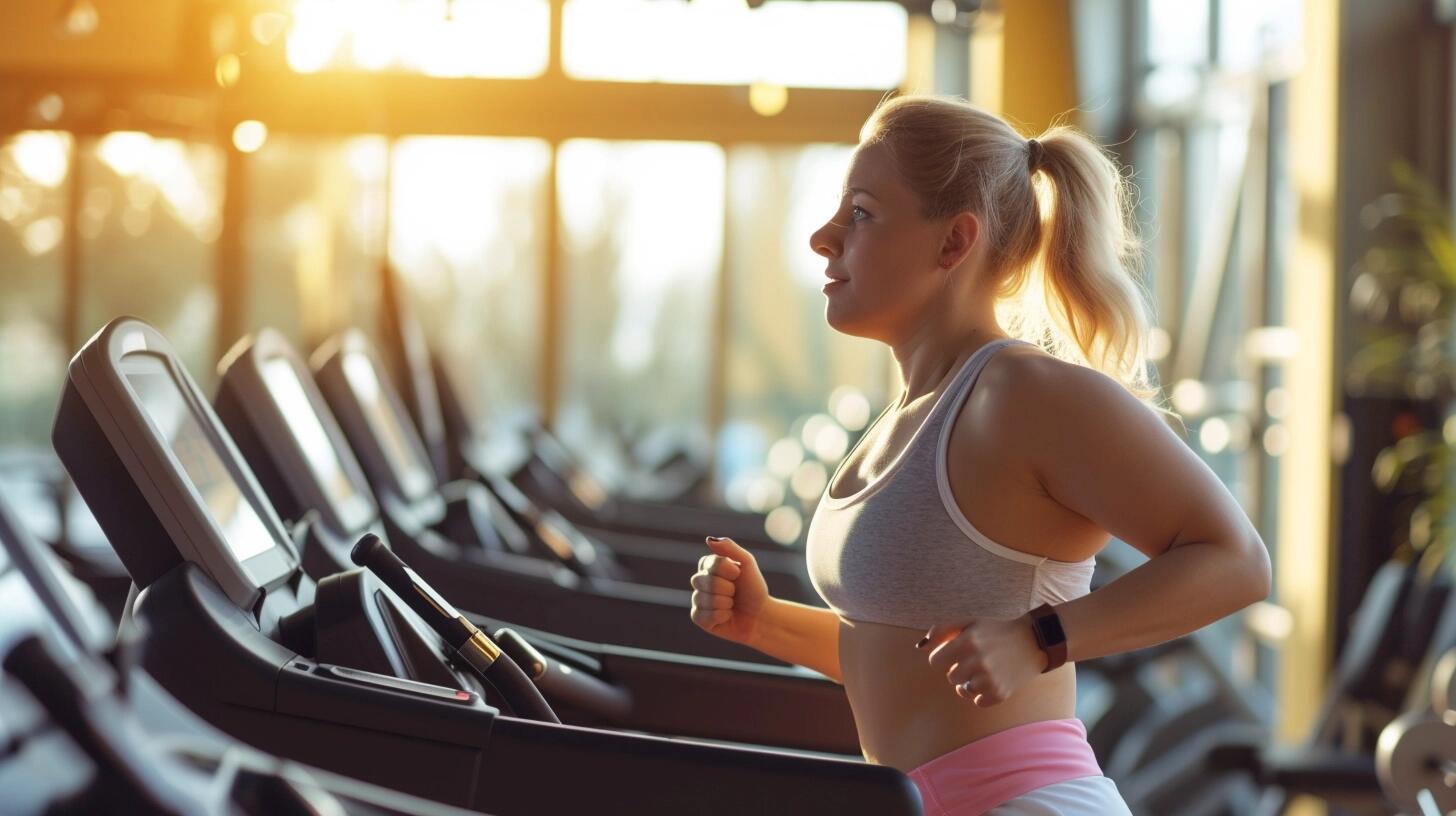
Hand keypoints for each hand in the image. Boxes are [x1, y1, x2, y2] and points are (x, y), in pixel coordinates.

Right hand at [689, 536, 771, 646]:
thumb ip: (730, 548)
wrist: (761, 615)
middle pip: (706, 581)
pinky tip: (726, 616)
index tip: (738, 574)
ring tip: (732, 605)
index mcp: (708, 565)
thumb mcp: (747, 563)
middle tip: (735, 592)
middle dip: (728, 588)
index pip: (711, 563)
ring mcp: (697, 599)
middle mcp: (700, 581)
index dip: (729, 571)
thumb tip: (708, 539)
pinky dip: (722, 616)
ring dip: (726, 604)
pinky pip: (704, 616)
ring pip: (706, 600)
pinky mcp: (698, 618)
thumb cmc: (753, 589)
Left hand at [918, 615, 1045, 706]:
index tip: (955, 653)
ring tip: (985, 670)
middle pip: (950, 677)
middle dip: (959, 669)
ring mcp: (989, 679)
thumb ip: (942, 630)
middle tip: (976, 660)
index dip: (943, 658)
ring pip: (963, 691)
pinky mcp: (1000, 694)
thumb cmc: (995, 632)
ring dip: (970, 682)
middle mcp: (978, 661)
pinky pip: (978, 702)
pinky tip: (993, 680)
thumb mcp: (969, 623)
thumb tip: (920, 646)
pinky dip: (983, 694)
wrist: (1032, 642)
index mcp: (967, 641)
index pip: (935, 662)